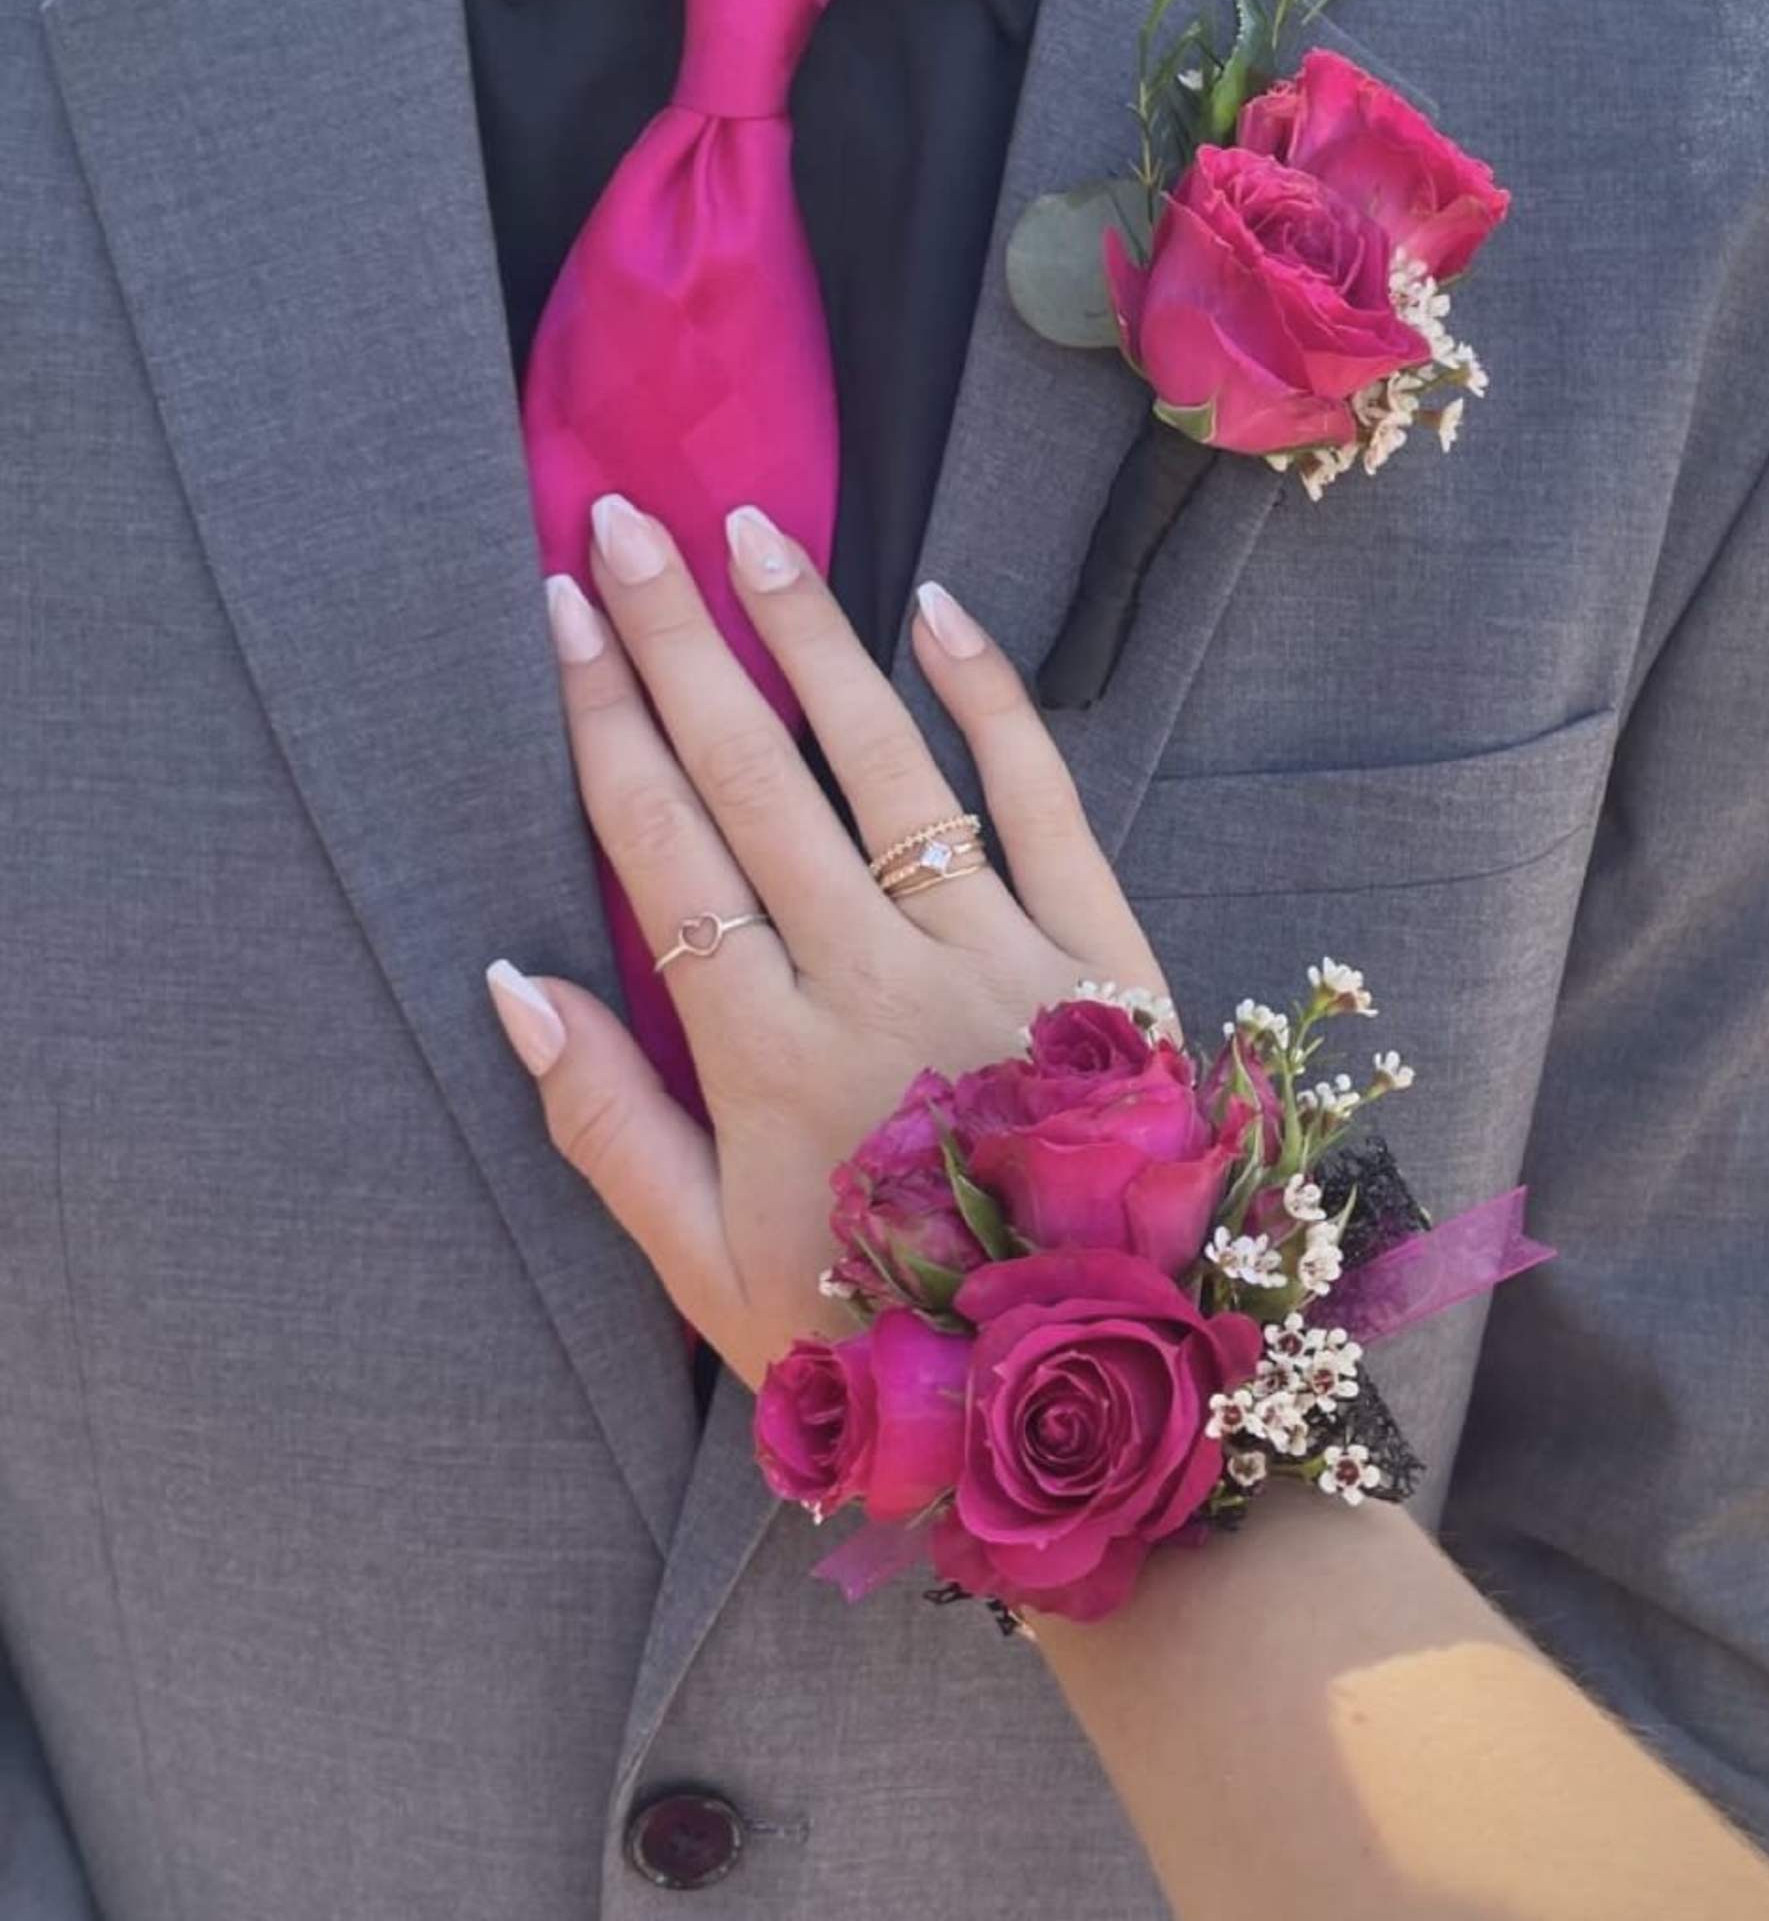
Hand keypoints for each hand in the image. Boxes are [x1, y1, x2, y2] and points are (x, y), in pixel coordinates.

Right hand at [485, 495, 1165, 1385]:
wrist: (1091, 1392)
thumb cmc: (883, 1339)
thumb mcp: (711, 1273)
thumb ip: (610, 1131)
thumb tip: (512, 984)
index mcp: (769, 1057)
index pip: (664, 853)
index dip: (604, 727)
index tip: (559, 622)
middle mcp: (876, 979)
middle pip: (754, 782)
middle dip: (678, 645)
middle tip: (621, 527)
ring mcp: (997, 956)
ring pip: (884, 767)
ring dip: (811, 642)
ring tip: (749, 535)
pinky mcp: (1103, 956)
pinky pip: (1042, 805)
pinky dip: (992, 704)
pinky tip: (938, 612)